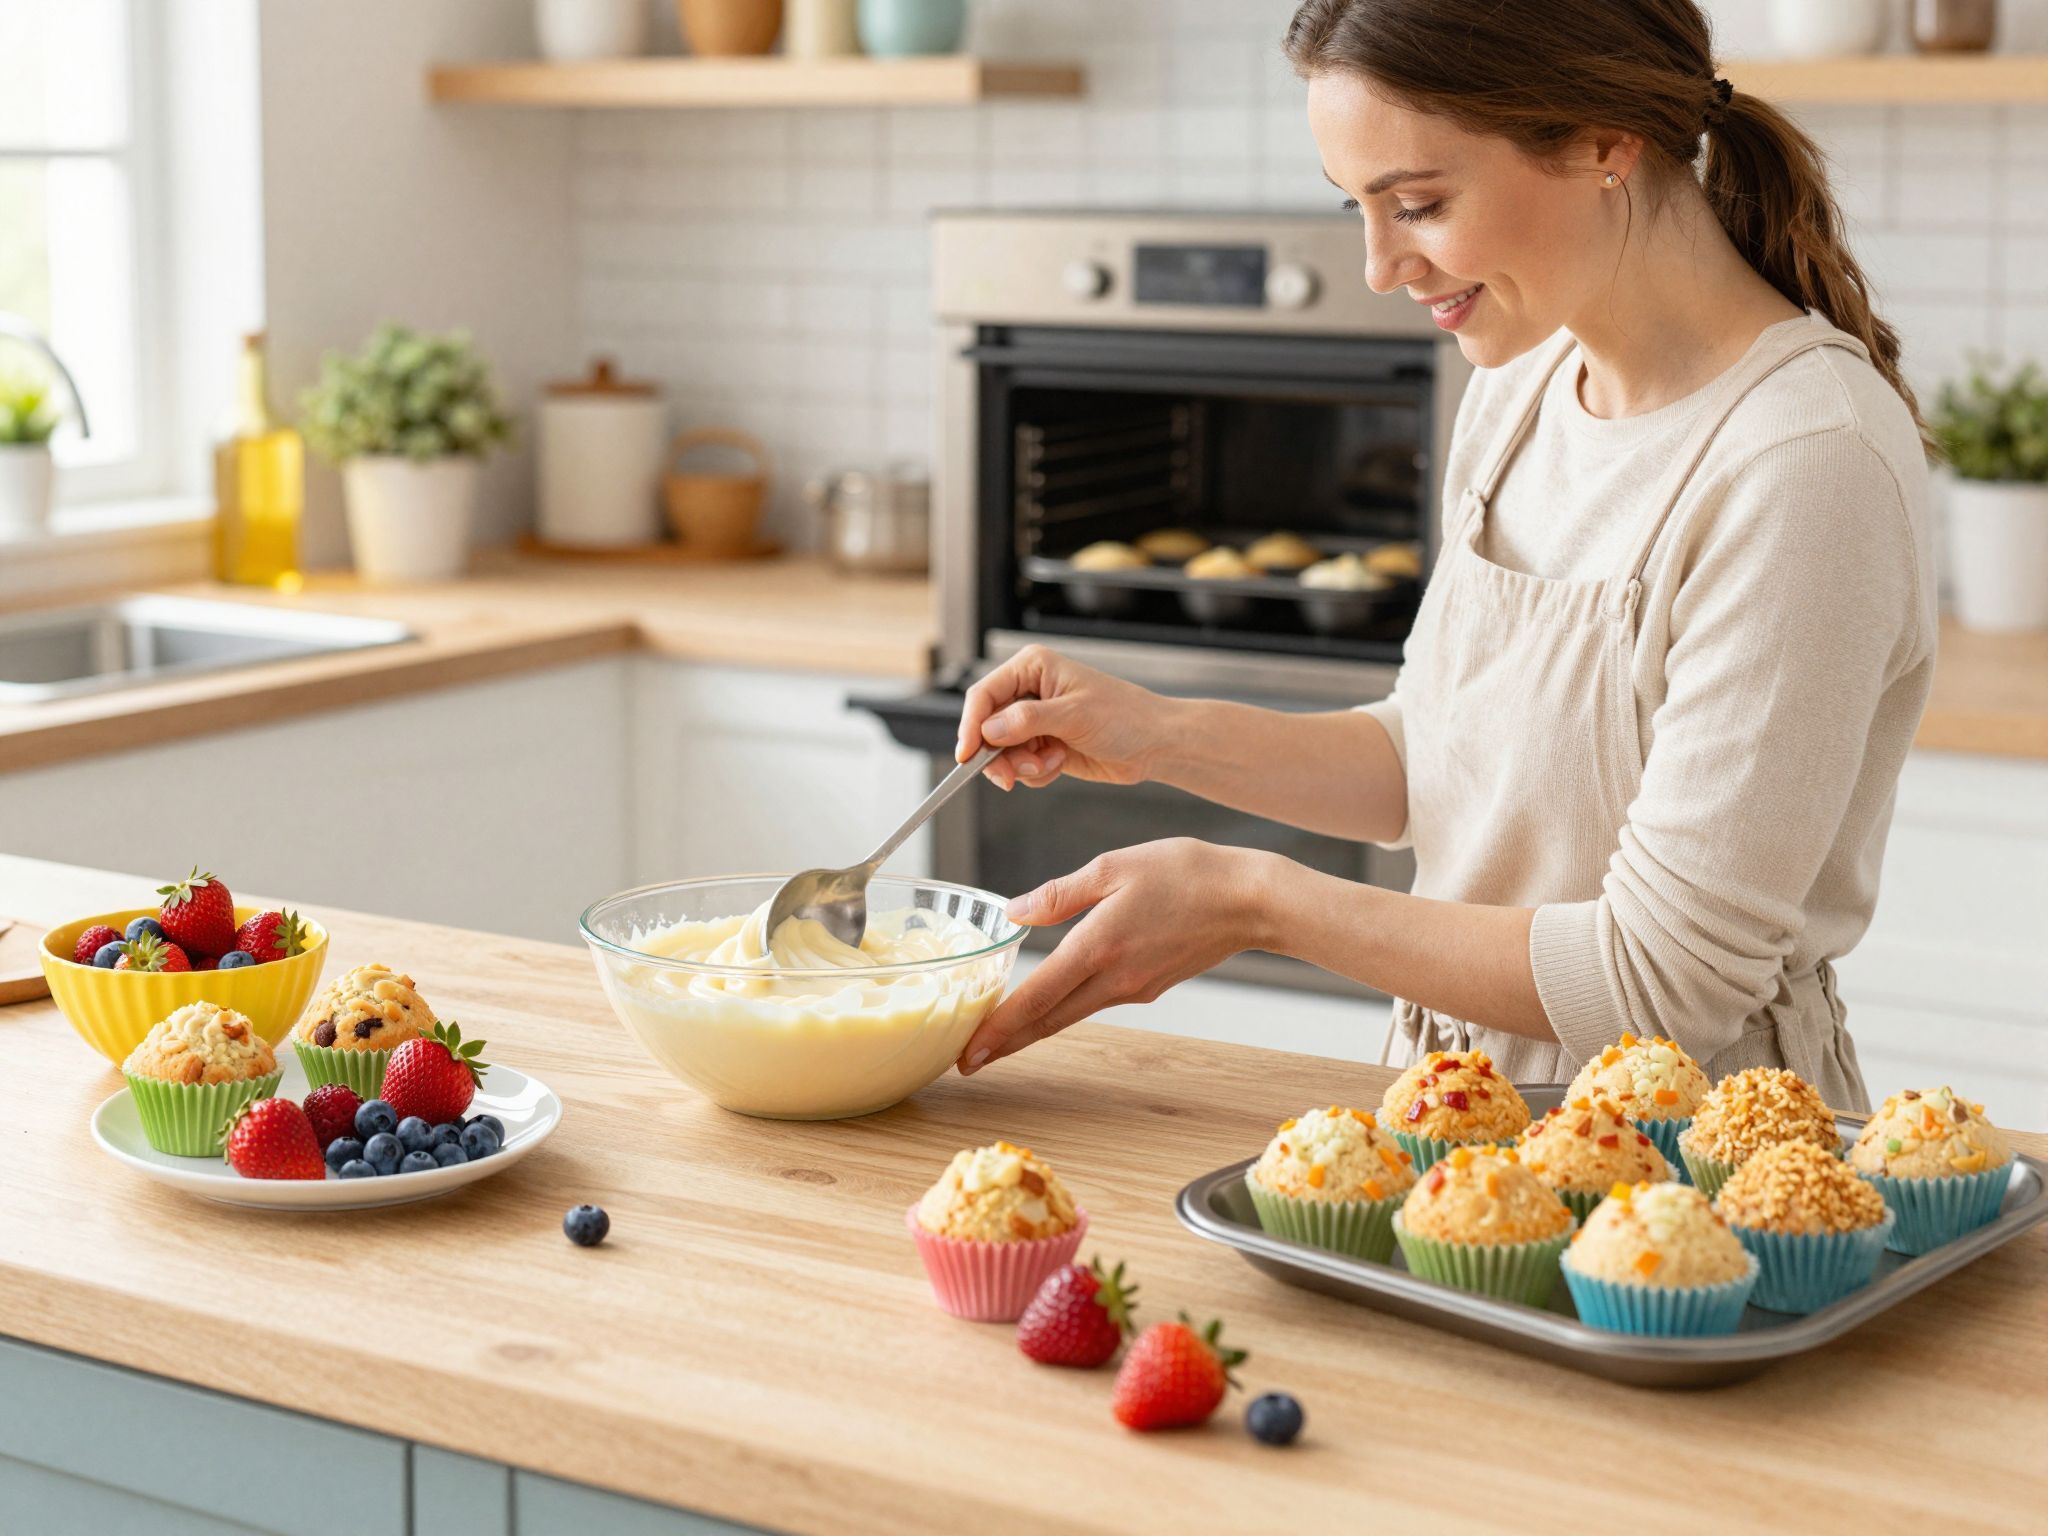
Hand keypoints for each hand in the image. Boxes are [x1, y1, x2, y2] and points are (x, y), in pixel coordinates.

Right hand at [955, 644, 1172, 791]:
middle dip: (1000, 754)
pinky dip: (1036, 772)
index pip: (984, 695)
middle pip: (986, 727)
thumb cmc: (1125, 716)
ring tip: (1050, 763)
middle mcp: (1029, 691)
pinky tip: (1059, 764)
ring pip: (1002, 751)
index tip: (967, 755)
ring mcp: (1035, 720)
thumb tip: (988, 730)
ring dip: (1022, 765)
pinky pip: (1020, 765)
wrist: (1155, 744)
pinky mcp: (1043, 744)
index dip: (970, 726)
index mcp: (1032, 667)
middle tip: (1011, 776)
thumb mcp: (1074, 715)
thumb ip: (1027, 721)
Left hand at [957, 839, 1273, 1073]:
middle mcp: (1113, 979)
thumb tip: (1014, 912)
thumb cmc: (1188, 873)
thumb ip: (1060, 893)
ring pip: (1071, 1014)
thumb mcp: (1115, 866)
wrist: (1251, 901)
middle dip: (1005, 1044)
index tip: (968, 1054)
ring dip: (1033, 1028)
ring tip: (999, 1037)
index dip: (997, 1029)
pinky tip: (1053, 1000)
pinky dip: (1066, 1007)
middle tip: (967, 1063)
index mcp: (1098, 947)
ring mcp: (1134, 988)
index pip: (1035, 999)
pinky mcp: (1150, 986)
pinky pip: (1097, 1000)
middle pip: (1048, 1022)